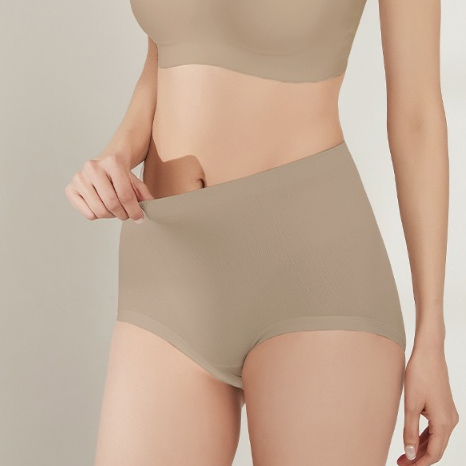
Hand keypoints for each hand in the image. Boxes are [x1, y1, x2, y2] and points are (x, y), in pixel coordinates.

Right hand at [65, 152, 153, 222]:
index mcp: (112, 162)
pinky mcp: (70, 188)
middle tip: (127, 215)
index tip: (140, 218)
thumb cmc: (121, 174)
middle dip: (123, 214)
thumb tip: (149, 208)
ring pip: (99, 211)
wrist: (104, 163)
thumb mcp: (135, 181)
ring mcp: (79, 178)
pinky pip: (88, 214)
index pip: (125, 194)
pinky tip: (102, 206)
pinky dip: (98, 215)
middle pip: (111, 204)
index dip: (134, 210)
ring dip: (111, 216)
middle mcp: (93, 167)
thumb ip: (143, 194)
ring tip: (115, 210)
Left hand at [398, 347, 458, 465]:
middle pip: (435, 448)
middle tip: (401, 463)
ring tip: (404, 455)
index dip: (420, 463)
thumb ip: (410, 430)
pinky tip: (412, 439)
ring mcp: (448, 413)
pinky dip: (424, 436)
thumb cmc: (419, 375)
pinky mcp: (443, 407)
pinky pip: (434, 428)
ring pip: (435, 438)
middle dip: (419, 458)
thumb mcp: (411, 404)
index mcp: (444, 423)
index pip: (434, 453)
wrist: (429, 354)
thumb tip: (410, 453)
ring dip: (420, 447)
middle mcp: (450, 421)